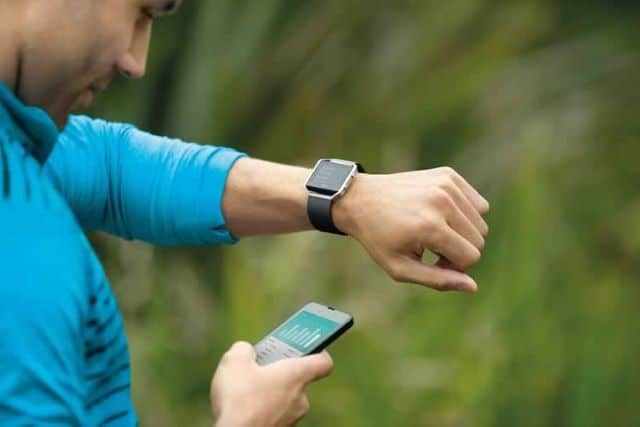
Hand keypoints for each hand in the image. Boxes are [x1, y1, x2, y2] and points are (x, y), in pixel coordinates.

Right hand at [211, 342, 333, 426]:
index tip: (306, 349)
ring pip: (285, 400)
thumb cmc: (239, 399)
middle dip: (279, 374)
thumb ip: (244, 349)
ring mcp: (292, 419)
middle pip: (298, 381)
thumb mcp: (234, 362)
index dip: (318, 353)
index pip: (324, 363)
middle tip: (259, 369)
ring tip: (245, 391)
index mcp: (297, 375)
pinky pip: (275, 415)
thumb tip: (246, 351)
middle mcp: (300, 398)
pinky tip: (243, 409)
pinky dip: (263, 411)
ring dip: (269, 394)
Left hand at [334, 167, 489, 291]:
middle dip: (459, 250)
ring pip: (480, 222)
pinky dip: (463, 213)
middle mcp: (442, 202)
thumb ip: (438, 280)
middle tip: (432, 248)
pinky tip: (439, 215)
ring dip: (462, 233)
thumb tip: (473, 286)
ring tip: (435, 232)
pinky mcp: (448, 175)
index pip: (471, 257)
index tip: (432, 262)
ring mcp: (446, 185)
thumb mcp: (400, 268)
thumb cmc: (378, 238)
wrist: (360, 199)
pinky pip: (477, 203)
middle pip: (479, 239)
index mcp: (430, 226)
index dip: (454, 267)